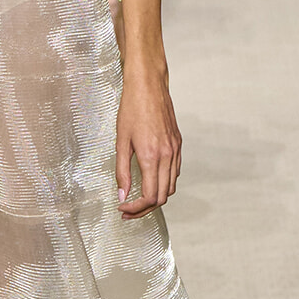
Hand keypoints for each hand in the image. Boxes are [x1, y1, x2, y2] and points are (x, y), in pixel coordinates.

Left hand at [115, 64, 180, 216]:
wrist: (149, 86)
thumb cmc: (132, 109)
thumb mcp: (121, 141)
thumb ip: (121, 171)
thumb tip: (122, 195)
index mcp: (151, 156)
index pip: (150, 197)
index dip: (136, 208)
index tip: (123, 209)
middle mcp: (167, 156)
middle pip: (162, 197)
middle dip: (144, 209)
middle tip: (128, 211)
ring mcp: (175, 150)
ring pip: (171, 187)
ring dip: (156, 198)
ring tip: (138, 200)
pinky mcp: (178, 144)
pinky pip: (175, 172)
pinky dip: (164, 183)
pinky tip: (150, 181)